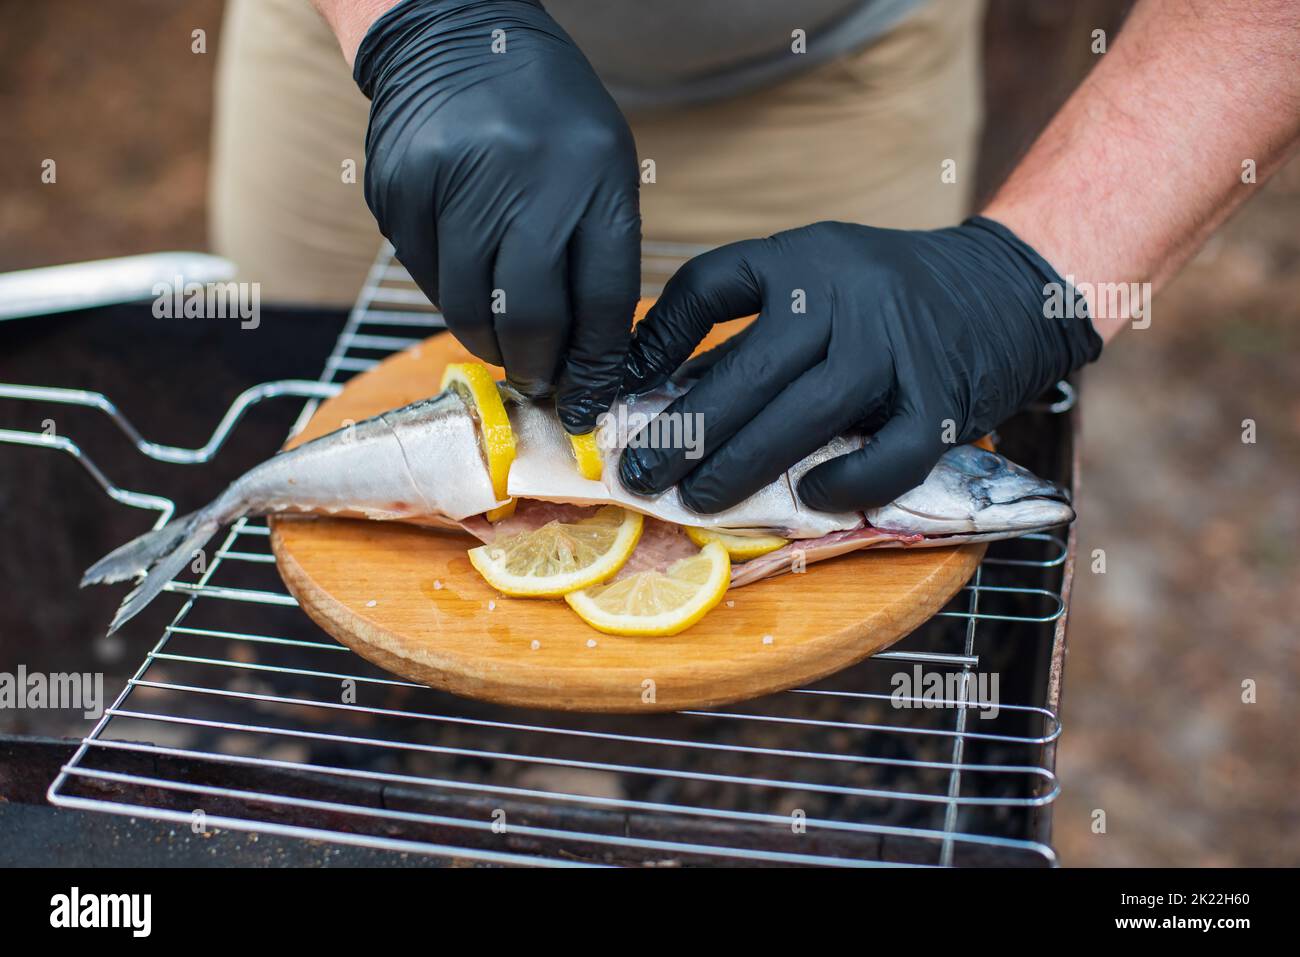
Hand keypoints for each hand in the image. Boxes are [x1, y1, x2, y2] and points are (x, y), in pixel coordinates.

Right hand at [353, 0, 639, 430]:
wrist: (454, 33)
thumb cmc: (547, 114)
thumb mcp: (602, 165)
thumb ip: (599, 254)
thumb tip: (588, 358)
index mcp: (591, 171)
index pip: (602, 298)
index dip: (595, 364)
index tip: (588, 398)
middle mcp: (519, 176)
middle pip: (528, 316)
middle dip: (538, 366)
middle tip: (541, 381)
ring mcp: (447, 183)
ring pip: (466, 310)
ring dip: (490, 344)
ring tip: (507, 345)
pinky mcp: (395, 192)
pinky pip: (425, 279)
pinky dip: (451, 298)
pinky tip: (468, 278)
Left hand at [617, 218, 1101, 512]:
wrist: (1001, 287)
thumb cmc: (883, 292)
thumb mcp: (812, 274)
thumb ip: (745, 322)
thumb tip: (662, 389)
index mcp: (803, 259)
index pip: (710, 287)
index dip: (655, 340)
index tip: (617, 391)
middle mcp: (848, 297)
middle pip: (750, 371)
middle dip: (684, 432)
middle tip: (640, 476)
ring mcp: (898, 349)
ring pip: (807, 417)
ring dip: (742, 466)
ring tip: (695, 500)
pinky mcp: (942, 399)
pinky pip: (889, 455)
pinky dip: (847, 482)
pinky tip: (811, 496)